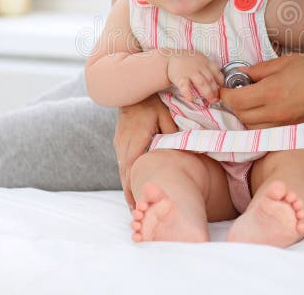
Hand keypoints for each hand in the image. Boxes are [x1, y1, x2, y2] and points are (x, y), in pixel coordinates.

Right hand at [113, 94, 176, 208]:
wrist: (133, 88)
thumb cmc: (152, 102)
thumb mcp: (166, 116)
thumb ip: (172, 133)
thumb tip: (183, 148)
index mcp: (134, 141)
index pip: (132, 170)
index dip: (133, 189)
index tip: (138, 205)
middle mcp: (123, 145)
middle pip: (125, 175)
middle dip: (130, 194)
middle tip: (137, 214)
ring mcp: (119, 144)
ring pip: (122, 171)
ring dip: (127, 187)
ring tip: (135, 206)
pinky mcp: (120, 142)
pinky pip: (123, 163)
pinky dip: (127, 176)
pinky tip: (132, 186)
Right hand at [166, 50, 223, 102]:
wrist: (170, 58)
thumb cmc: (187, 61)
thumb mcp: (200, 59)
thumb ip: (209, 69)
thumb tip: (220, 82)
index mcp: (206, 62)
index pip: (217, 72)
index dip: (221, 82)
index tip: (222, 89)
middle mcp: (199, 67)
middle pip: (210, 80)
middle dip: (215, 91)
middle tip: (217, 99)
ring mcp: (190, 72)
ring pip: (201, 83)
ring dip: (207, 93)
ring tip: (210, 101)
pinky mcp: (180, 78)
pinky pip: (184, 86)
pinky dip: (187, 93)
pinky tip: (190, 99)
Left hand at [219, 54, 303, 128]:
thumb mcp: (286, 61)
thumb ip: (260, 70)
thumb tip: (243, 75)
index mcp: (271, 92)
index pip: (236, 101)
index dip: (225, 96)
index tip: (223, 89)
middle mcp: (275, 112)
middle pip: (241, 118)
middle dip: (234, 107)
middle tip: (235, 94)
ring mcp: (285, 124)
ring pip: (254, 128)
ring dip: (246, 117)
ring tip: (250, 103)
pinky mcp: (294, 129)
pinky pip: (269, 131)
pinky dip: (261, 124)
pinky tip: (265, 112)